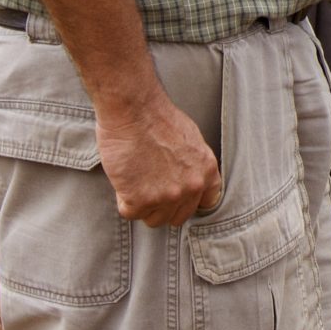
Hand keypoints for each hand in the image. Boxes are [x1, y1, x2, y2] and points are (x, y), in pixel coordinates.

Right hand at [94, 90, 222, 227]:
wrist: (134, 110)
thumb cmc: (157, 119)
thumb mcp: (191, 140)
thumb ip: (193, 166)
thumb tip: (185, 181)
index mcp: (206, 170)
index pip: (207, 203)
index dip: (189, 201)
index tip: (178, 197)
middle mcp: (191, 186)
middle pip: (177, 217)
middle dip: (162, 205)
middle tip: (148, 185)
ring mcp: (167, 196)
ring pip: (154, 219)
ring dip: (142, 205)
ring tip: (136, 180)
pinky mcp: (141, 200)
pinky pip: (130, 213)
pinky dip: (123, 200)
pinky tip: (124, 180)